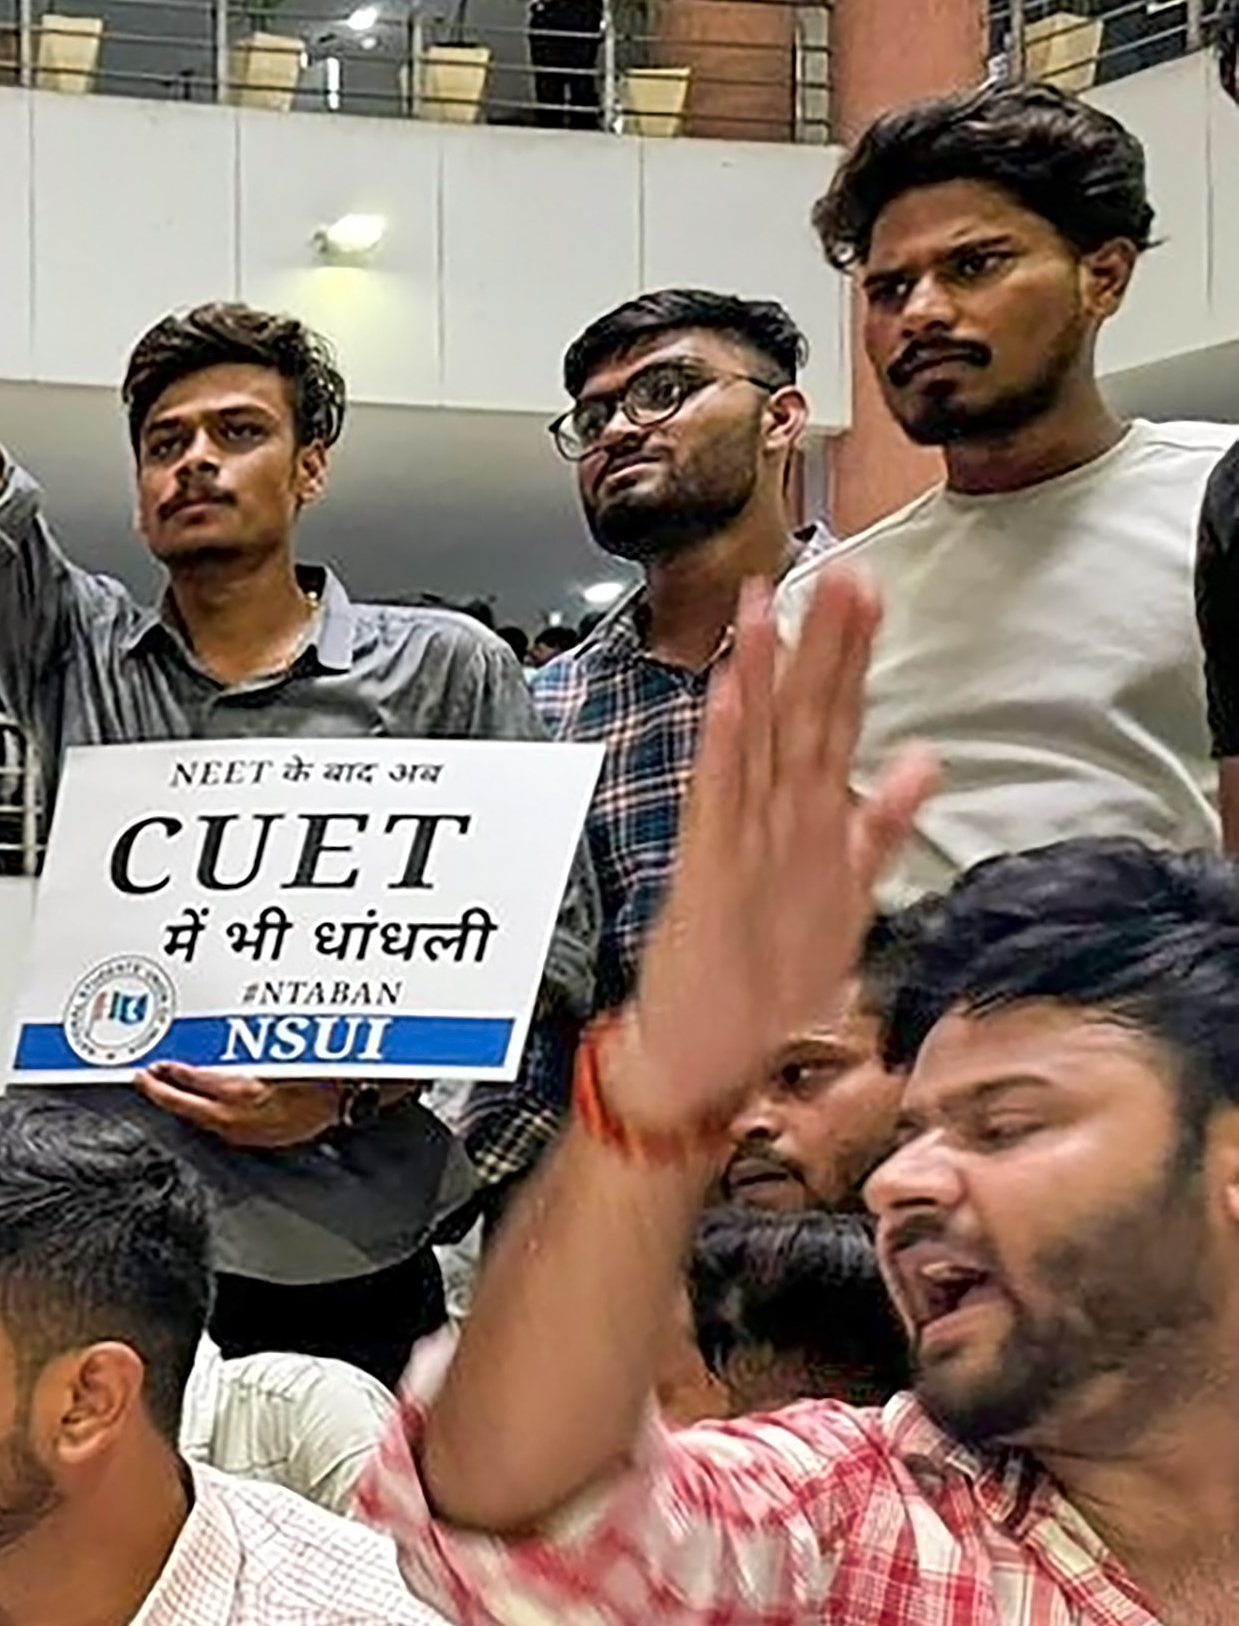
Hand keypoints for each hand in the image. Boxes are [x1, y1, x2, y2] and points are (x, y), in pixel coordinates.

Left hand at [133, 1062, 347, 1150]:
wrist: (344, 1096)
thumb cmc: (318, 1070)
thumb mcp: (274, 1052)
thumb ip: (237, 1053)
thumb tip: (201, 1052)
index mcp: (243, 1091)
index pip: (193, 1080)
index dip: (170, 1072)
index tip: (155, 1065)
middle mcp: (239, 1116)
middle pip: (186, 1106)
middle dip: (162, 1091)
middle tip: (144, 1079)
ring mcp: (245, 1132)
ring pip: (200, 1118)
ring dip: (182, 1103)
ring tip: (165, 1089)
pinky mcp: (254, 1140)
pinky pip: (218, 1126)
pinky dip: (204, 1113)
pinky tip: (199, 1105)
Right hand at [610, 570, 938, 1133]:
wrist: (699, 1056)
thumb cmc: (761, 983)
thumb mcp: (846, 894)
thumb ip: (882, 825)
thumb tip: (927, 760)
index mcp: (811, 824)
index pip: (834, 720)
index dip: (852, 655)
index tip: (867, 588)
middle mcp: (775, 821)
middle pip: (801, 716)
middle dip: (817, 642)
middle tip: (832, 569)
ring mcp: (739, 842)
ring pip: (758, 741)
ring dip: (764, 671)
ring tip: (769, 604)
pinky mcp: (710, 872)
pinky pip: (719, 797)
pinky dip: (725, 745)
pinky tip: (731, 693)